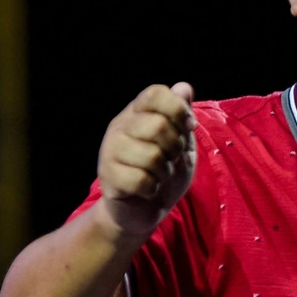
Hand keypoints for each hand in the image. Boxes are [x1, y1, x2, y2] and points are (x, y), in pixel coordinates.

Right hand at [96, 82, 196, 237]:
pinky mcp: (108, 177)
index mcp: (137, 112)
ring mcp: (110, 151)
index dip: (178, 109)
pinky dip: (152, 188)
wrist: (143, 209)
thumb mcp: (181, 141)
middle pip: (157, 125)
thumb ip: (181, 116)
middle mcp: (120, 126)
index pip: (155, 94)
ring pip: (151, 155)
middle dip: (175, 147)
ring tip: (158, 174)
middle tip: (171, 157)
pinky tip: (147, 188)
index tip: (189, 126)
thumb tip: (184, 87)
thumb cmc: (163, 171)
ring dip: (165, 171)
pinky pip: (141, 180)